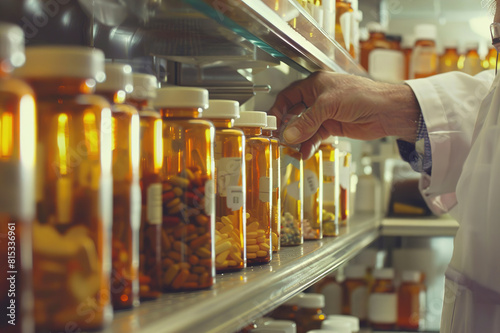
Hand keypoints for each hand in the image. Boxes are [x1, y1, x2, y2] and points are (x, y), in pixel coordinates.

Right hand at [269, 71, 420, 158]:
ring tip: (293, 149)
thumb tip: (289, 134)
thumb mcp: (329, 105)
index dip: (278, 110)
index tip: (272, 124)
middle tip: (281, 140)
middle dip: (288, 128)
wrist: (386, 111)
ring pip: (304, 128)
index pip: (288, 97)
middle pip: (294, 114)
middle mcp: (317, 98)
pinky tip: (306, 151)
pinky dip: (309, 144)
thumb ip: (307, 121)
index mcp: (314, 84)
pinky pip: (315, 136)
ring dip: (298, 139)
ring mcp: (325, 113)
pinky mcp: (332, 126)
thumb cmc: (363, 95)